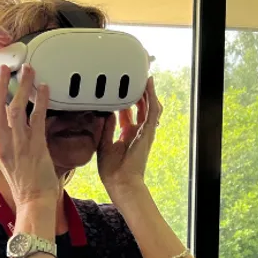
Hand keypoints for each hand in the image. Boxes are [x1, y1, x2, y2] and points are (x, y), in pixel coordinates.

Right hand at [0, 63, 59, 207]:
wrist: (33, 201)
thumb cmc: (24, 184)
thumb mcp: (6, 161)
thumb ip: (6, 142)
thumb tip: (10, 126)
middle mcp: (3, 143)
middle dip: (0, 85)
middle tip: (4, 69)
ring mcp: (18, 143)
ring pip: (16, 107)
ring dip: (22, 86)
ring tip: (27, 71)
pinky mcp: (35, 145)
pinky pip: (37, 116)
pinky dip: (41, 99)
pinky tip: (44, 87)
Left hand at [97, 76, 162, 197]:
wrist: (120, 181)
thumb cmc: (112, 169)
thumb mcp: (104, 143)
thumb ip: (106, 127)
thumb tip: (105, 112)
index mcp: (126, 135)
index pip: (128, 113)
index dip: (124, 101)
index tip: (119, 90)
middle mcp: (137, 131)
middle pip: (140, 107)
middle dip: (137, 93)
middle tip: (133, 78)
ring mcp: (144, 130)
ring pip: (149, 105)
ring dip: (146, 91)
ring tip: (142, 76)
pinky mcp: (148, 130)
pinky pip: (153, 109)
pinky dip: (152, 96)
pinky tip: (148, 83)